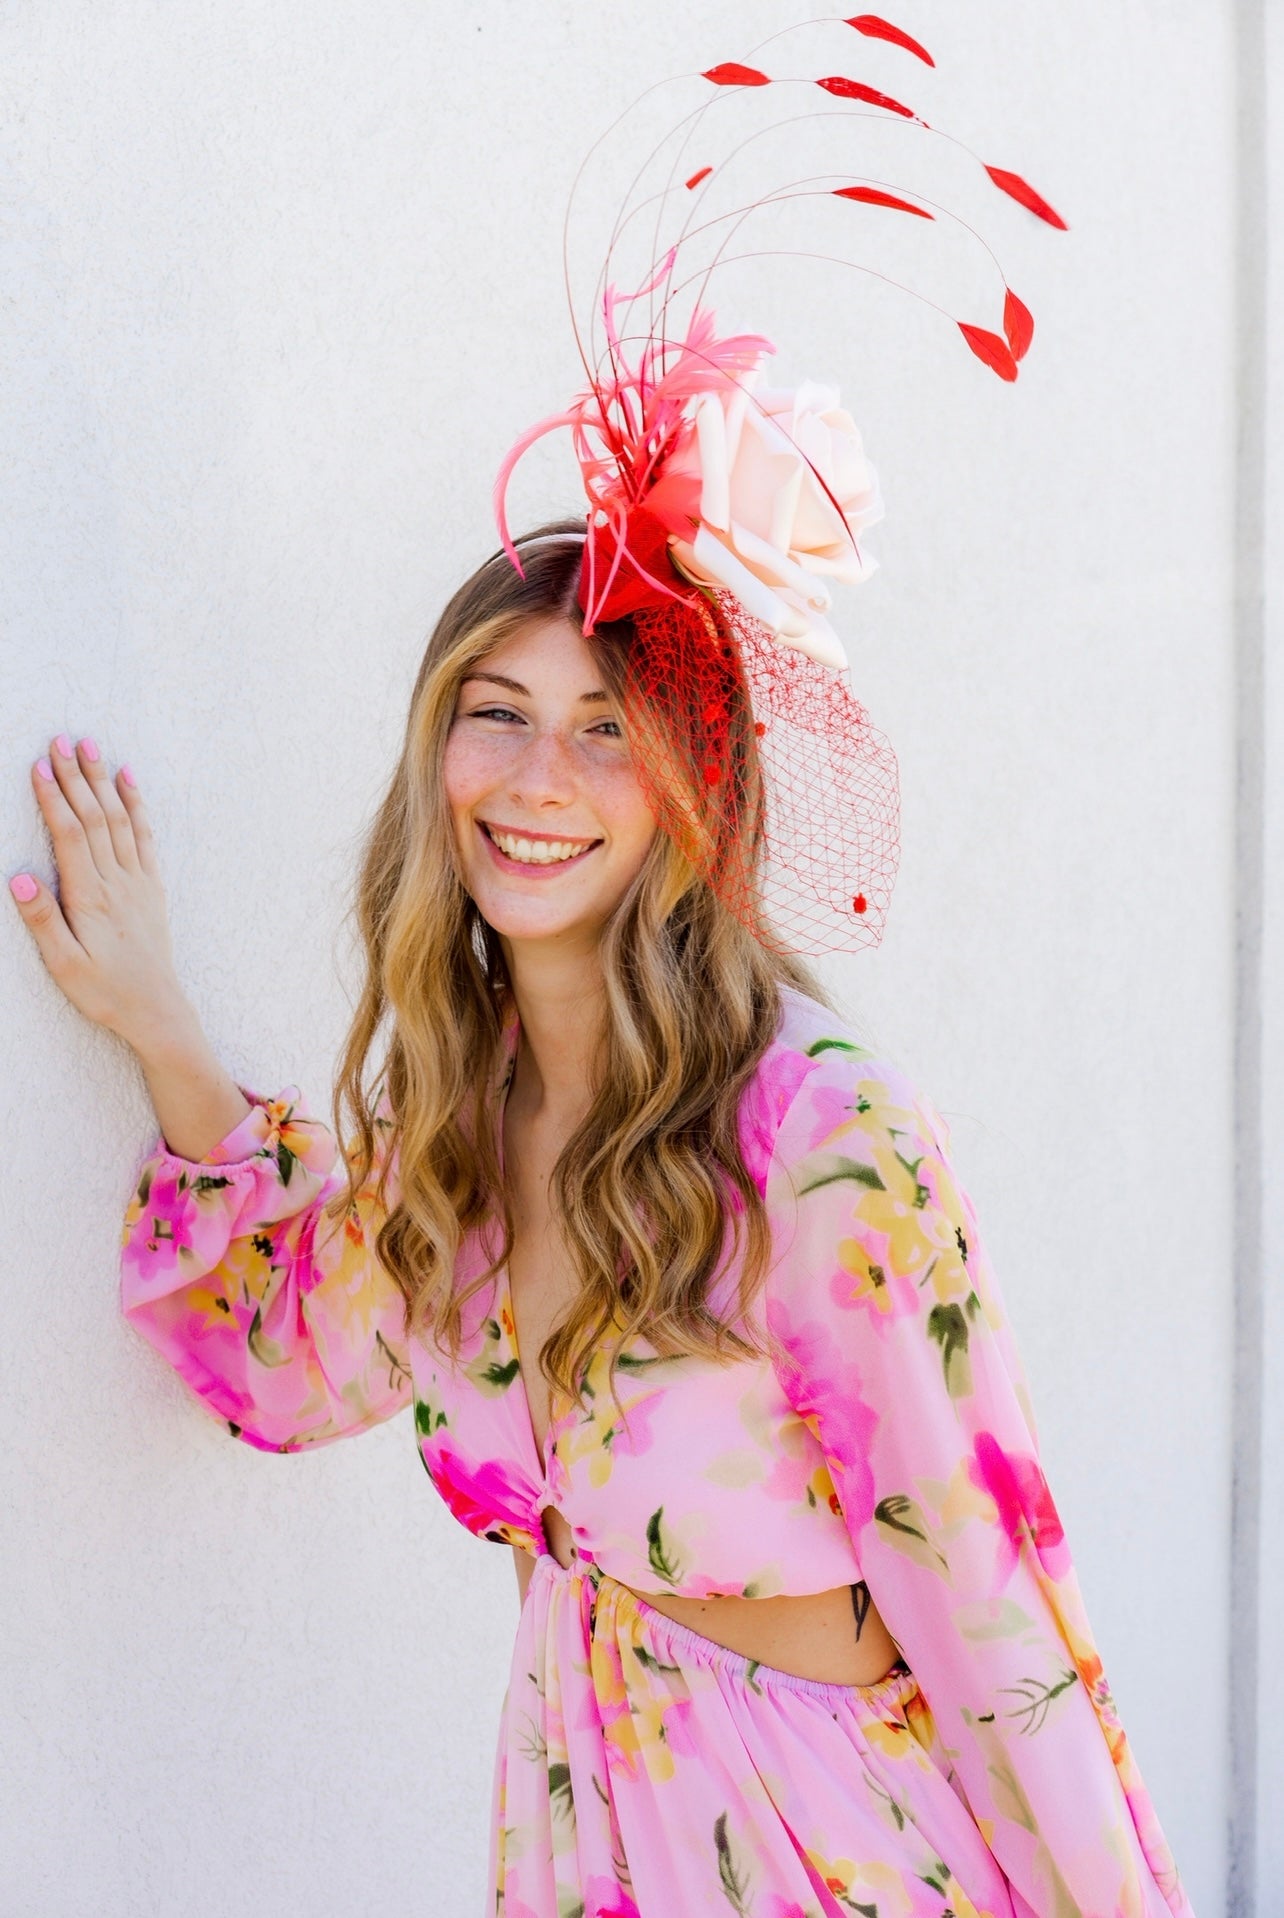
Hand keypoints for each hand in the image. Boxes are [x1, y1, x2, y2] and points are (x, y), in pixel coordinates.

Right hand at [10, 734, 191, 1055]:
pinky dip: (137, 804)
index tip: (39, 766)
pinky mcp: (152, 886)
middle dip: (76, 776)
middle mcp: (117, 881)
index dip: (54, 798)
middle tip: (60, 739)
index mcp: (91, 897)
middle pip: (96, 817)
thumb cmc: (105, 991)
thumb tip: (18, 879)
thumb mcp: (64, 965)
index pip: (71, 835)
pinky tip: (128, 780)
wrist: (156, 1009)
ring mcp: (138, 881)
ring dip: (104, 780)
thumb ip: (43, 921)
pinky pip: (146, 836)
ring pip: (120, 819)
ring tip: (90, 746)